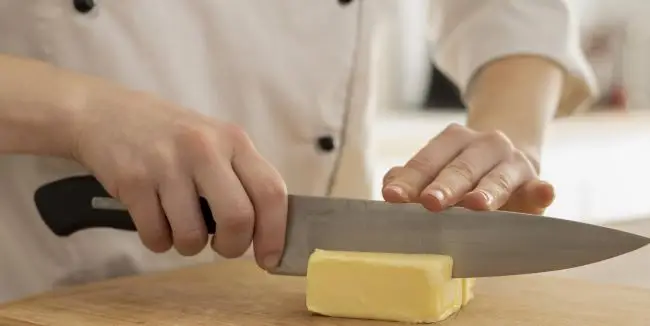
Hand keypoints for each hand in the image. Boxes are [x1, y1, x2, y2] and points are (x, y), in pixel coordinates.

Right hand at [71, 87, 286, 269]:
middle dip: (232, 246)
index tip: (270, 258)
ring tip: (181, 227)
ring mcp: (167, 164)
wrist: (106, 113)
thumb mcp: (216, 142)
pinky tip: (154, 219)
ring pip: (192, 235)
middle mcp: (205, 149)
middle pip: (238, 218)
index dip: (275, 233)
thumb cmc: (172, 137)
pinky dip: (158, 241)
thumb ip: (243, 179)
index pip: (270, 191)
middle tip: (221, 245)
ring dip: (189, 245)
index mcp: (234, 140)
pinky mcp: (133, 181)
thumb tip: (267, 232)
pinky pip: (156, 237)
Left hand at [381, 123, 553, 214]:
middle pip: (460, 168)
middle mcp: (483, 145)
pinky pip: (538, 187)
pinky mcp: (534, 182)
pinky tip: (543, 193)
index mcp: (452, 140)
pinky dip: (541, 190)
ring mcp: (511, 162)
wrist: (509, 163)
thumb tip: (389, 186)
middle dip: (445, 186)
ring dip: (487, 191)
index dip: (409, 180)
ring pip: (497, 178)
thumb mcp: (438, 170)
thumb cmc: (463, 174)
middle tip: (430, 203)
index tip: (392, 197)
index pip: (426, 162)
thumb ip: (412, 179)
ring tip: (477, 205)